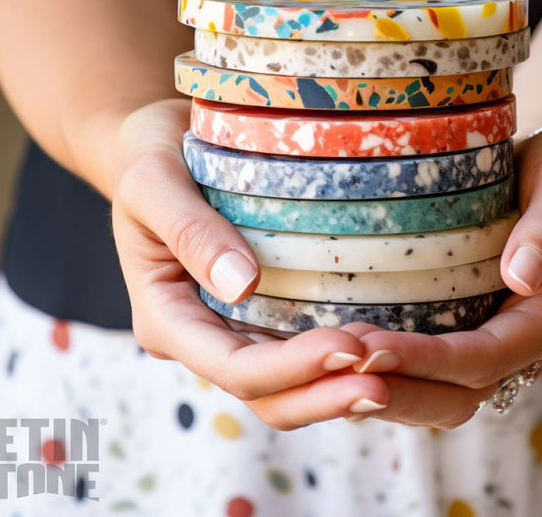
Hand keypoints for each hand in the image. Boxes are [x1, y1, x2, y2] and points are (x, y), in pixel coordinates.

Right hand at [109, 98, 389, 428]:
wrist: (157, 147)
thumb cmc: (150, 158)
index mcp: (166, 317)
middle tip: (383, 382)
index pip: (232, 366)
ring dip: (334, 387)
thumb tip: (243, 286)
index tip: (348, 348)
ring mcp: (231, 328)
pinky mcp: (259, 310)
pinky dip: (335, 358)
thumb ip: (190, 231)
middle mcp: (199, 336)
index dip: (290, 369)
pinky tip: (378, 346)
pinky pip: (298, 347)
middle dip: (322, 393)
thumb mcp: (153, 183)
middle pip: (264, 393)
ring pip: (285, 386)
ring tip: (391, 372)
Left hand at [340, 125, 541, 427]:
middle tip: (337, 366)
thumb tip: (521, 277)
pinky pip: (431, 370)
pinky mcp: (470, 327)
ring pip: (442, 394)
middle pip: (459, 395)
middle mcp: (522, 342)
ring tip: (331, 370)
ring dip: (389, 389)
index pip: (484, 357)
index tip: (371, 351)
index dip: (427, 362)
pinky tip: (346, 359)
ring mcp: (495, 340)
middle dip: (398, 388)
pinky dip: (392, 373)